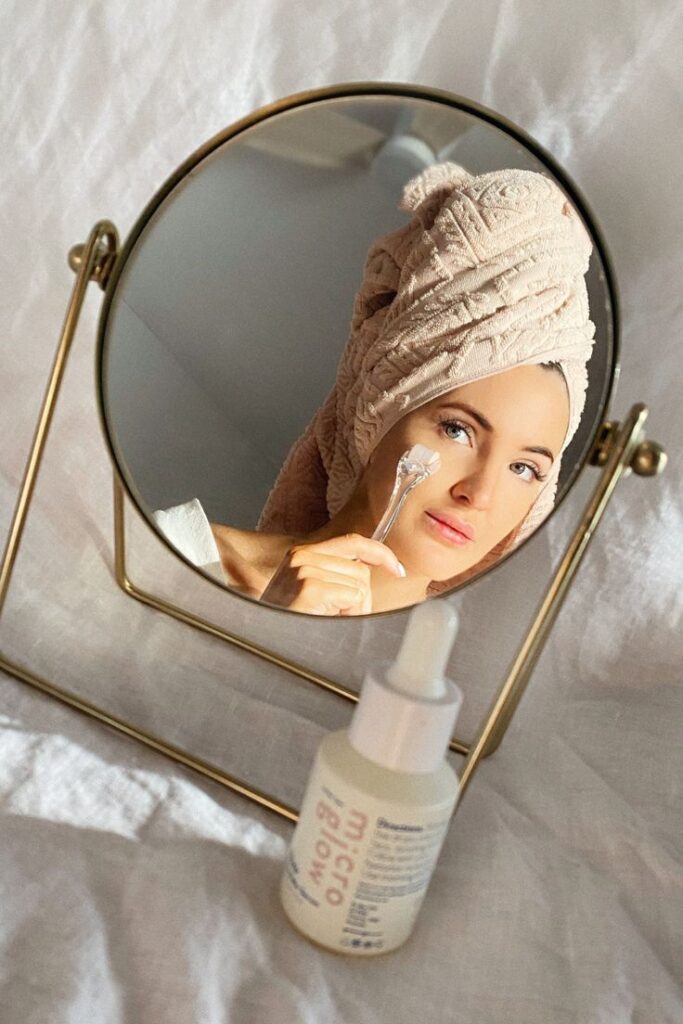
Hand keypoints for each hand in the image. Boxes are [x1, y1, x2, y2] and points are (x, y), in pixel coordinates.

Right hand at [259, 533, 405, 615]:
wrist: (262, 644)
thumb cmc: (288, 624)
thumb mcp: (310, 593)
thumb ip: (335, 576)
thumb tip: (369, 573)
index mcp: (302, 554)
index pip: (352, 542)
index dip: (379, 553)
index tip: (397, 568)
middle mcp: (302, 557)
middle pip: (361, 570)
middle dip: (362, 598)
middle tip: (339, 617)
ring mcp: (305, 570)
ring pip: (360, 586)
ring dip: (354, 611)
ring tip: (326, 620)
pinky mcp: (311, 587)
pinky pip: (354, 598)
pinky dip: (349, 615)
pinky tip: (326, 622)